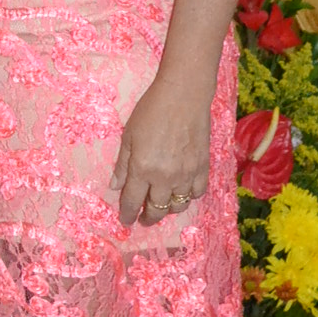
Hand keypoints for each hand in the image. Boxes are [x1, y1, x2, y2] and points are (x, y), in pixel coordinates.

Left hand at [111, 77, 211, 228]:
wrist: (184, 95)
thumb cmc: (151, 110)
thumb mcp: (129, 135)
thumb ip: (122, 164)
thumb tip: (115, 186)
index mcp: (143, 168)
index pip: (133, 201)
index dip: (128, 214)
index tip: (126, 221)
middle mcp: (165, 177)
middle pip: (157, 209)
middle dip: (149, 218)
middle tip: (144, 218)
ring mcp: (186, 174)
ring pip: (178, 205)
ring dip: (169, 209)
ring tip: (163, 205)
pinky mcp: (202, 167)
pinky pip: (197, 193)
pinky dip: (189, 196)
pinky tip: (183, 192)